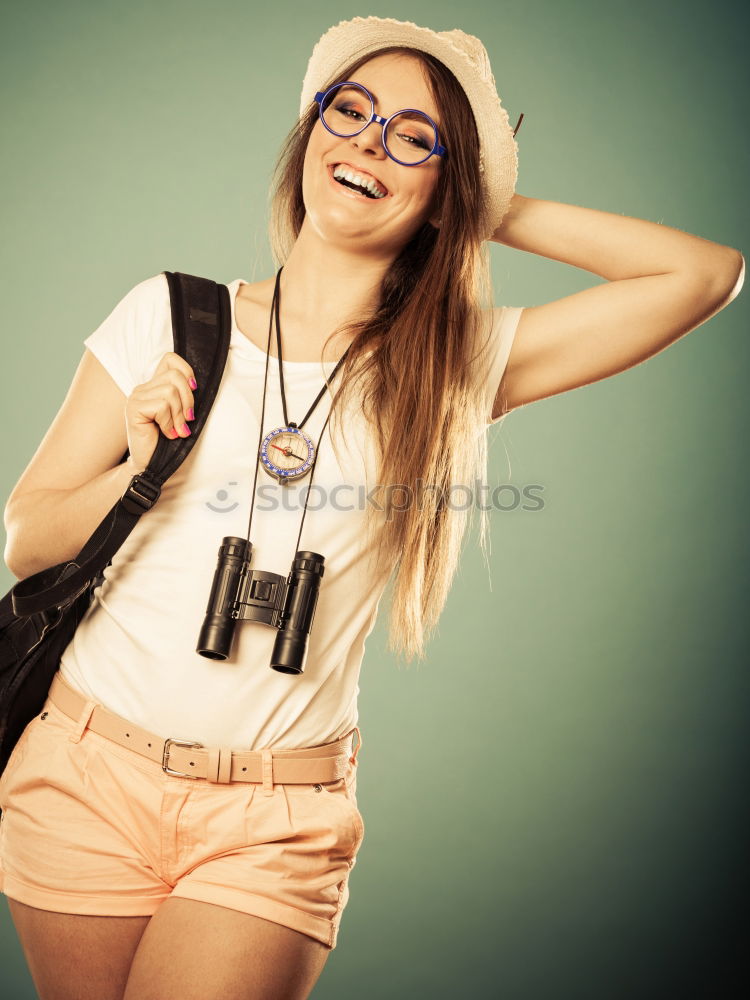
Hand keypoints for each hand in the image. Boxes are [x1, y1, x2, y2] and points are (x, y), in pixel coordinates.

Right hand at [125, 352, 196, 471]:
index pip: (170, 359)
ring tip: (176, 430)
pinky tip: (166, 433)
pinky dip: (168, 422)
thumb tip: (195, 383)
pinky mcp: (133, 409)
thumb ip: (183, 396)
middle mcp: (142, 389)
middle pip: (175, 376)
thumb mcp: (181, 414)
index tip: (194, 389)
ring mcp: (136, 398)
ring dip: (178, 415)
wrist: (152, 466)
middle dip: (188, 400)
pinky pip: (161, 406)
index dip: (186, 370)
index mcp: (154, 386)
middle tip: (187, 420)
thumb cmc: (168, 442)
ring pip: (169, 391)